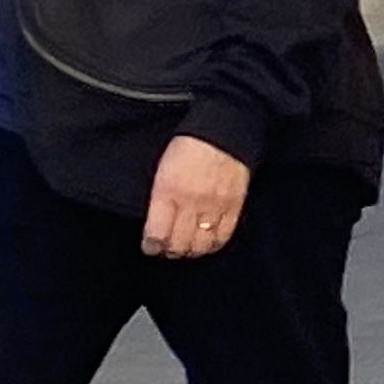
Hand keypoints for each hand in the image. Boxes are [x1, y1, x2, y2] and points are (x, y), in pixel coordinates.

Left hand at [141, 136, 253, 260]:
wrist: (223, 132)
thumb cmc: (188, 146)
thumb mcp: (162, 169)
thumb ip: (159, 197)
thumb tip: (156, 223)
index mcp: (168, 191)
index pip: (157, 233)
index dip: (151, 246)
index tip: (150, 246)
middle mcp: (190, 202)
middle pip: (179, 244)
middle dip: (170, 251)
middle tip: (167, 249)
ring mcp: (214, 206)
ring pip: (201, 244)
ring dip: (191, 251)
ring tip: (187, 248)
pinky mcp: (234, 206)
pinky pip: (223, 236)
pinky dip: (213, 245)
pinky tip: (207, 243)